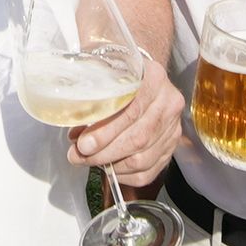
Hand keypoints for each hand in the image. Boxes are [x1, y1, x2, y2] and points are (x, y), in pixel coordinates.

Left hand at [68, 40, 182, 187]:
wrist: (139, 74)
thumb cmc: (117, 73)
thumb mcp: (103, 70)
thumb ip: (89, 92)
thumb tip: (71, 125)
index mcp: (154, 77)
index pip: (132, 109)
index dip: (105, 131)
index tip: (82, 143)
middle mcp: (169, 102)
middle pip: (138, 137)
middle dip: (104, 152)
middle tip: (79, 155)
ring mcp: (173, 126)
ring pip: (142, 158)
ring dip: (111, 165)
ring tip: (88, 160)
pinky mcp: (171, 146)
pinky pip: (148, 171)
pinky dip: (125, 175)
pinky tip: (108, 168)